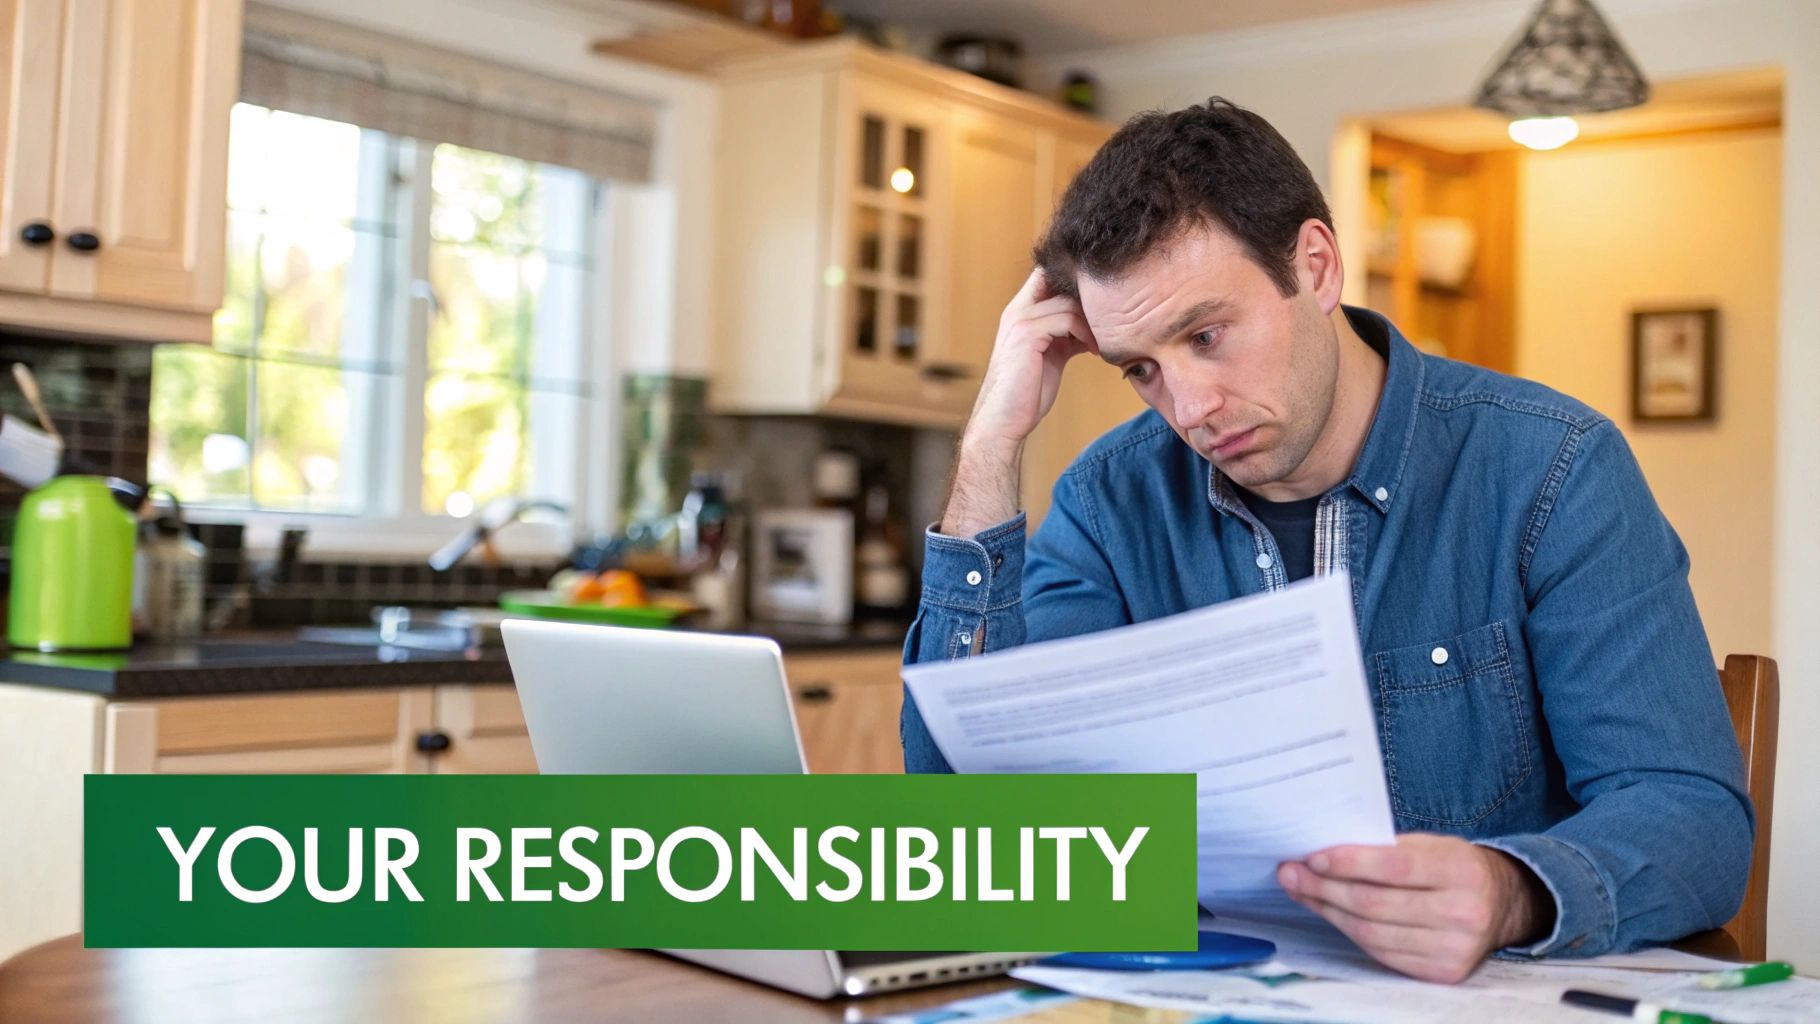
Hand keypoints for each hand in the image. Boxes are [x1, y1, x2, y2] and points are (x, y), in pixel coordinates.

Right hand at [963, 266, 1097, 452]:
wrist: (1004, 421)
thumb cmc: (1027, 393)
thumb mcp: (1051, 355)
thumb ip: (1065, 334)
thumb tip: (1094, 325)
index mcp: (1020, 313)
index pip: (1047, 275)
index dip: (1076, 282)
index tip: (1102, 305)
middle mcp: (1017, 310)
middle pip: (1061, 281)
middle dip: (1089, 299)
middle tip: (1112, 321)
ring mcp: (1020, 320)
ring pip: (1068, 302)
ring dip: (1092, 321)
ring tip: (1103, 342)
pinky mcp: (1027, 334)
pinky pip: (1066, 319)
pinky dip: (1086, 334)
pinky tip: (1094, 351)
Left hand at [1277, 834, 1552, 983]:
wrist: (1502, 905)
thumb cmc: (1454, 867)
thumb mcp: (1433, 845)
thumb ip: (1387, 848)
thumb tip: (1322, 854)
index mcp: (1463, 870)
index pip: (1395, 866)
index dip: (1349, 862)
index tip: (1312, 856)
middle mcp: (1464, 913)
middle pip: (1375, 904)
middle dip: (1324, 888)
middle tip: (1291, 873)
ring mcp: (1455, 949)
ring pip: (1372, 932)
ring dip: (1328, 911)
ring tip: (1301, 891)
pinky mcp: (1443, 973)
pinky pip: (1381, 953)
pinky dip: (1349, 932)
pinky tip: (1330, 914)